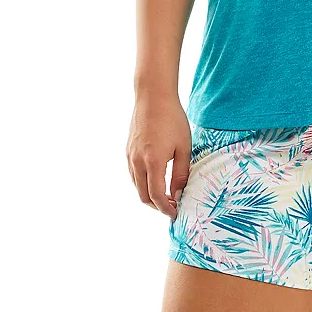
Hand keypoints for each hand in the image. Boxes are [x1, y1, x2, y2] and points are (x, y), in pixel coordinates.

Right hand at [126, 93, 191, 220]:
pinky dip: (143, 183)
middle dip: (157, 206)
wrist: (153, 97)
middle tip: (172, 207)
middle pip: (143, 196)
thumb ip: (181, 173)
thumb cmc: (173, 119)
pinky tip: (156, 179)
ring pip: (136, 186)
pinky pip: (133, 175)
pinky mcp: (127, 151)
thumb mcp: (184, 146)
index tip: (176, 214)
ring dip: (149, 195)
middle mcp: (137, 162)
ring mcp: (130, 156)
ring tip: (166, 195)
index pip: (156, 196)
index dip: (166, 209)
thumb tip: (178, 194)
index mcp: (153, 161)